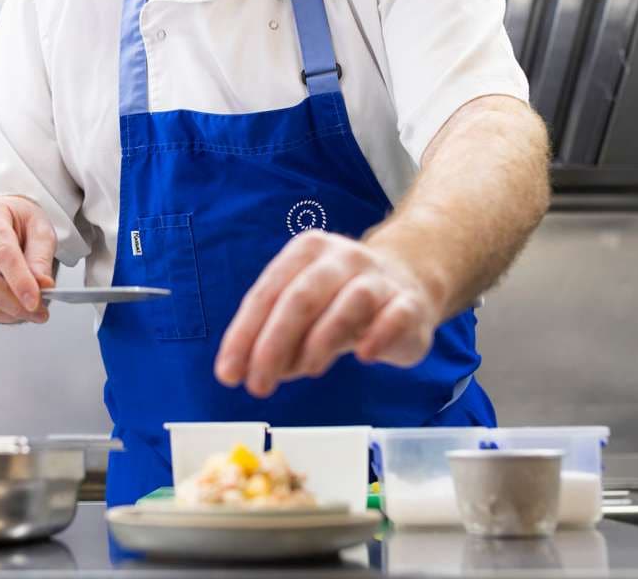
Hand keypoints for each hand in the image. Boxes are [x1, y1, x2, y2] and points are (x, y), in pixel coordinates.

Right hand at [0, 196, 56, 324]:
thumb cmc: (17, 220)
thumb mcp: (39, 229)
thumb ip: (41, 257)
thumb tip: (42, 285)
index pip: (2, 253)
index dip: (19, 281)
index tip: (35, 301)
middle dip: (12, 304)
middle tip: (36, 312)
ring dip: (1, 313)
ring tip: (24, 314)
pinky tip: (6, 311)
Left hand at [214, 230, 440, 397]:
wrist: (408, 284)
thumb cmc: (340, 301)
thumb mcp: (303, 314)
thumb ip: (276, 338)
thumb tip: (249, 372)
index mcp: (306, 252)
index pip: (268, 293)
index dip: (244, 335)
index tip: (228, 373)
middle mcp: (342, 258)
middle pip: (301, 298)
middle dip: (273, 345)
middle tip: (258, 385)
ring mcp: (378, 278)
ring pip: (349, 303)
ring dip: (320, 342)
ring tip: (306, 372)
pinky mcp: (409, 303)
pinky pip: (394, 316)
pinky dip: (378, 337)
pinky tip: (363, 357)